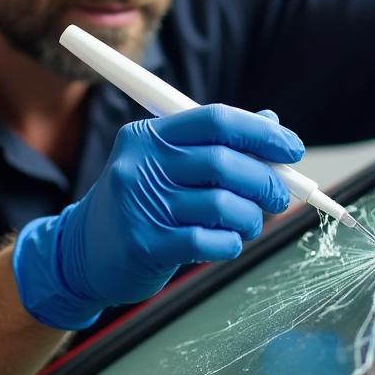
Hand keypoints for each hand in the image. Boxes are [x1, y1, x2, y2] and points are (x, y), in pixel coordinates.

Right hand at [13, 105, 301, 328]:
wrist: (82, 254)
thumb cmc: (139, 205)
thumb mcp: (168, 165)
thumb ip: (215, 145)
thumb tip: (271, 124)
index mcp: (148, 135)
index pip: (216, 120)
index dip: (261, 133)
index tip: (291, 149)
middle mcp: (141, 164)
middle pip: (224, 162)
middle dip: (266, 181)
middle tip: (280, 196)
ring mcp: (141, 204)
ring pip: (222, 204)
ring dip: (251, 217)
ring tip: (250, 224)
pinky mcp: (146, 243)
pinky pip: (210, 240)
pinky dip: (230, 243)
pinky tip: (227, 243)